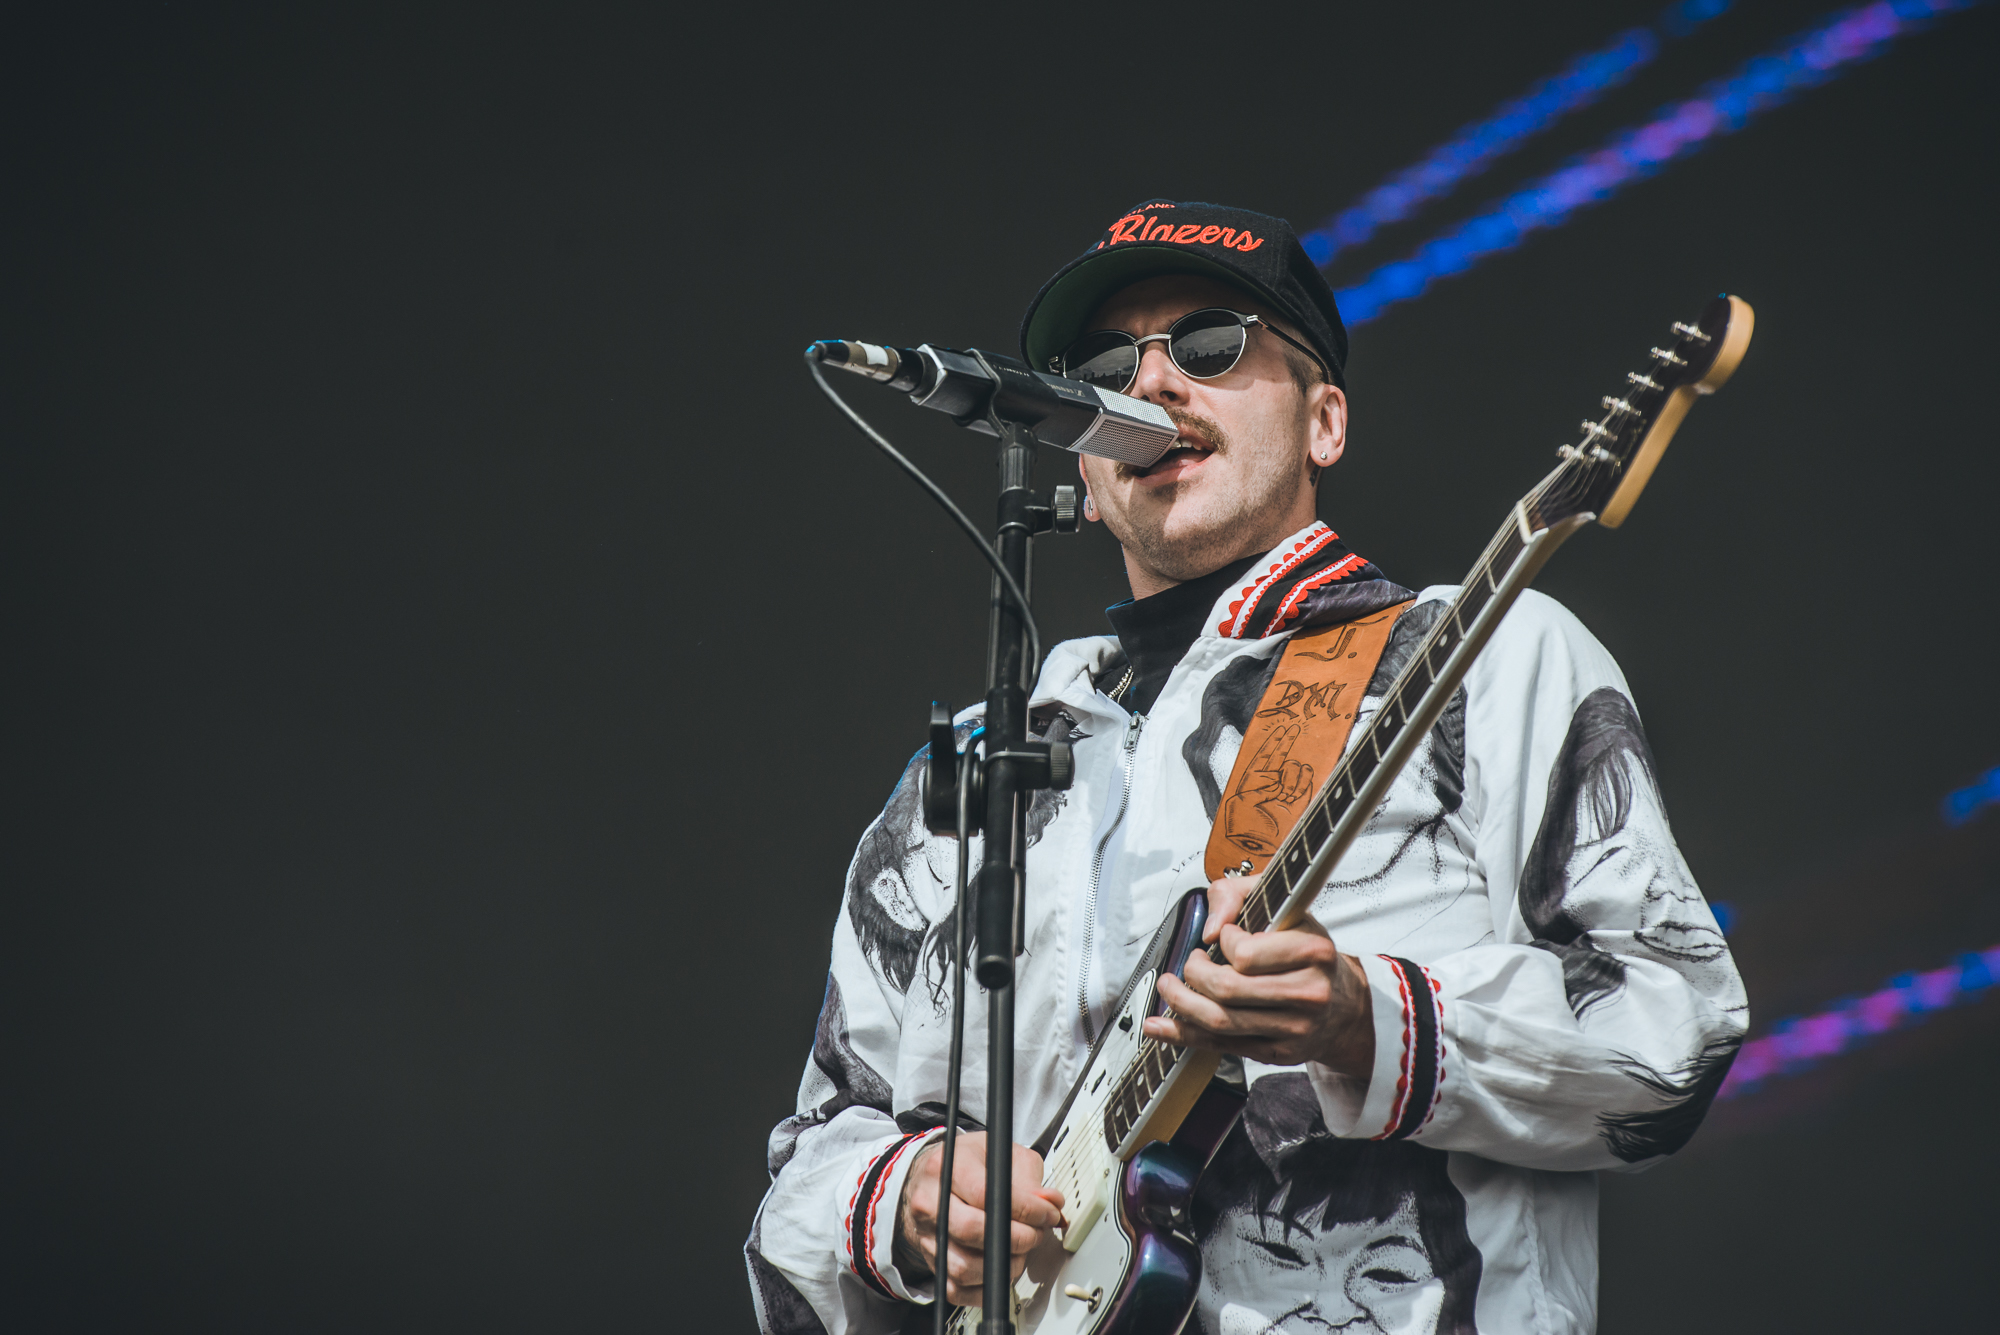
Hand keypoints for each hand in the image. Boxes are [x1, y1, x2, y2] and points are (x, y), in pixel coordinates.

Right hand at [895, 1132, 1064, 1306]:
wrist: (930, 1179)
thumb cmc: (966, 1163)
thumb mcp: (999, 1154)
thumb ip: (1028, 1177)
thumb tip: (1050, 1203)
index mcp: (947, 1167)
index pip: (985, 1193)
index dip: (1024, 1209)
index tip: (1046, 1214)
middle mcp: (930, 1202)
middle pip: (971, 1230)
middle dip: (1017, 1238)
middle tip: (1035, 1233)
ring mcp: (927, 1235)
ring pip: (965, 1266)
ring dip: (1005, 1265)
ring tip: (1021, 1250)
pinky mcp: (932, 1262)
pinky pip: (958, 1288)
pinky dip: (988, 1285)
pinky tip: (1002, 1266)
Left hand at [1144, 873, 1374, 1075]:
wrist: (1343, 1004)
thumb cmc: (1306, 949)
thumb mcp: (1283, 906)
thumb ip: (1238, 893)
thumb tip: (1210, 927)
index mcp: (1313, 952)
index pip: (1247, 953)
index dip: (1224, 941)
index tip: (1224, 935)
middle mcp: (1308, 993)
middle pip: (1228, 990)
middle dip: (1194, 973)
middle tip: (1191, 962)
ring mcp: (1295, 1029)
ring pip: (1221, 1022)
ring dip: (1181, 1004)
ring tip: (1169, 987)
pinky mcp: (1278, 1053)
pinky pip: (1222, 1046)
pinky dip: (1183, 1035)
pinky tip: (1160, 1026)